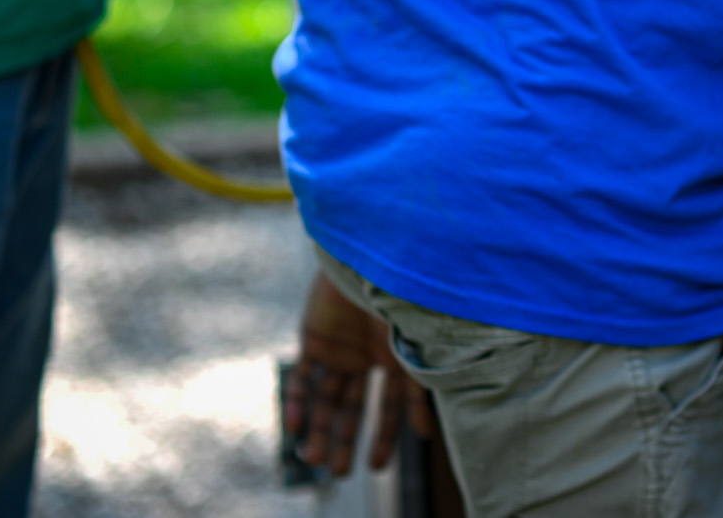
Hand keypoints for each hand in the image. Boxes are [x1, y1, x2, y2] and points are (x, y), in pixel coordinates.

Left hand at [283, 270, 434, 475]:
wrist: (367, 248)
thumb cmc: (401, 289)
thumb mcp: (414, 340)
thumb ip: (418, 385)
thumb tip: (428, 432)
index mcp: (400, 354)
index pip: (395, 403)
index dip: (390, 434)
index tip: (379, 466)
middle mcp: (370, 355)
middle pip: (357, 406)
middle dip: (349, 440)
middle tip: (341, 473)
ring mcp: (341, 348)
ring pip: (327, 398)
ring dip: (320, 429)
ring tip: (313, 461)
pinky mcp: (314, 339)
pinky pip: (303, 378)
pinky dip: (297, 402)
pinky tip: (294, 429)